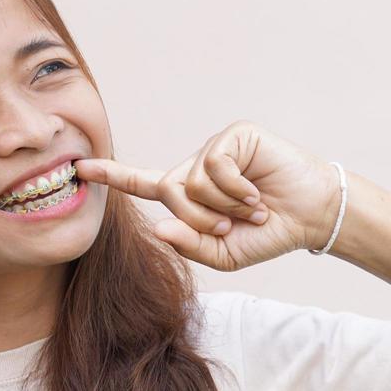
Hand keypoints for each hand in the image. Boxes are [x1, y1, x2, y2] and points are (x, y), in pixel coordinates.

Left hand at [73, 120, 341, 271]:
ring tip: (252, 208)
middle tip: (232, 226)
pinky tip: (257, 192)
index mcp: (189, 194)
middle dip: (200, 219)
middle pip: (170, 191)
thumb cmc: (268, 234)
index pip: (143, 183)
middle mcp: (197, 167)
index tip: (79, 168)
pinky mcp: (235, 136)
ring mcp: (215, 148)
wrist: (311, 216)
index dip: (112, 176)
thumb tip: (159, 227)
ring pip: (192, 180)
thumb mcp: (224, 254)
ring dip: (224, 205)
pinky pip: (216, 166)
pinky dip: (236, 188)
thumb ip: (191, 245)